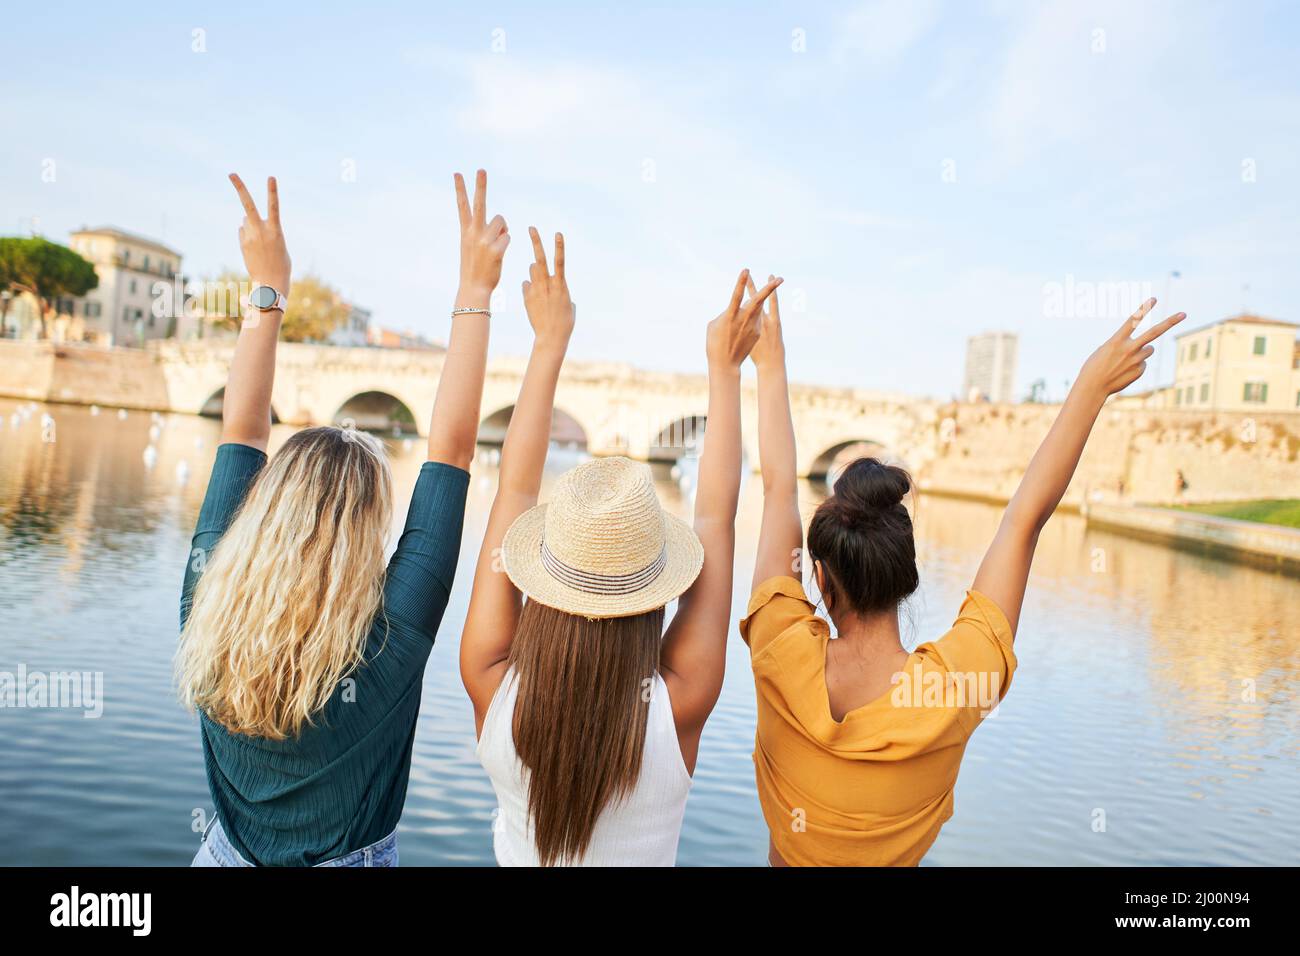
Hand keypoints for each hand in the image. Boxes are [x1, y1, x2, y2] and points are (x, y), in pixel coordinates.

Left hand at [229, 174, 290, 295]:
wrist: (272, 284)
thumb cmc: (281, 264)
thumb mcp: (279, 244)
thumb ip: (264, 229)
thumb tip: (242, 219)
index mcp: (276, 230)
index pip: (274, 206)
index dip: (273, 191)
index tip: (271, 177)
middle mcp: (260, 231)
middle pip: (248, 204)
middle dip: (240, 187)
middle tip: (231, 173)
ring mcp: (249, 237)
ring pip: (246, 221)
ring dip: (251, 225)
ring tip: (261, 243)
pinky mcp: (242, 244)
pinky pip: (243, 233)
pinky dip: (247, 236)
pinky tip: (255, 249)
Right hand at [455, 169, 509, 301]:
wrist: (473, 287)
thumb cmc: (475, 267)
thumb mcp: (472, 246)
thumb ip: (484, 232)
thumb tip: (502, 224)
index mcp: (465, 231)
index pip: (462, 206)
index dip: (460, 189)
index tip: (457, 173)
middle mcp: (473, 233)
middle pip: (479, 204)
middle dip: (480, 186)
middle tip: (481, 169)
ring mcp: (484, 241)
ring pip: (502, 221)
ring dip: (503, 230)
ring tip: (495, 244)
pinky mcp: (496, 249)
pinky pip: (508, 237)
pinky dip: (506, 243)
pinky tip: (499, 254)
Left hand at [521, 227, 573, 347]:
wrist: (551, 337)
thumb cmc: (564, 321)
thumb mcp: (565, 302)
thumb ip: (556, 286)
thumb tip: (539, 276)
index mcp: (561, 285)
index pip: (559, 261)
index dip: (559, 247)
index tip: (557, 233)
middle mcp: (548, 285)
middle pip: (540, 259)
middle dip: (536, 242)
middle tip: (531, 228)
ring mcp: (536, 291)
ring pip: (533, 270)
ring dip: (535, 268)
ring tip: (541, 281)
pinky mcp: (527, 298)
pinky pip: (527, 285)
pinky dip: (530, 286)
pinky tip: (535, 298)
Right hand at [707, 269, 781, 369]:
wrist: (725, 364)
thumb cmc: (714, 343)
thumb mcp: (715, 325)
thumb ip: (727, 313)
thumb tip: (737, 308)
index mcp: (730, 316)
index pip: (737, 295)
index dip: (741, 282)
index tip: (746, 270)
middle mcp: (744, 320)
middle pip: (758, 301)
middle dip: (769, 289)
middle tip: (779, 279)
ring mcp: (752, 327)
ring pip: (759, 308)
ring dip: (761, 298)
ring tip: (766, 289)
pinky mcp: (757, 332)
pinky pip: (755, 318)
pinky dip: (750, 317)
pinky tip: (742, 326)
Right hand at [1077, 298, 1185, 397]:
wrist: (1092, 386)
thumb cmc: (1095, 365)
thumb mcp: (1105, 349)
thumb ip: (1126, 345)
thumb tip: (1149, 349)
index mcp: (1116, 341)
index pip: (1132, 321)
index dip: (1143, 309)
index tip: (1154, 299)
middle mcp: (1128, 349)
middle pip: (1153, 333)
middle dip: (1170, 322)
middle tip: (1184, 314)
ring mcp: (1135, 361)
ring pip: (1149, 349)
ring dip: (1143, 350)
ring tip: (1127, 358)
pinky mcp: (1139, 371)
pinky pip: (1144, 363)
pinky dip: (1137, 365)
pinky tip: (1124, 370)